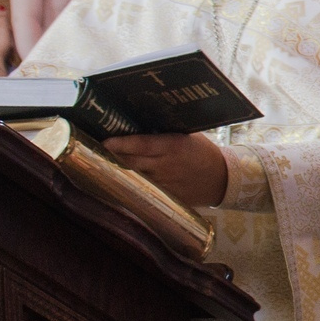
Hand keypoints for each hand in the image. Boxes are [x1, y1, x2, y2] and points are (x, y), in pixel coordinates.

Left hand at [102, 132, 229, 207]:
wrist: (222, 179)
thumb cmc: (204, 153)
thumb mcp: (188, 137)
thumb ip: (165, 135)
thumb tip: (139, 126)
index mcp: (173, 146)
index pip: (141, 144)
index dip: (121, 143)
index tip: (104, 141)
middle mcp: (166, 165)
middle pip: (131, 161)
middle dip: (113, 156)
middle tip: (96, 150)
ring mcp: (164, 182)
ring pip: (134, 175)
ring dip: (120, 169)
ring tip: (105, 163)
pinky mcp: (164, 195)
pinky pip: (143, 187)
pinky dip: (132, 182)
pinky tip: (123, 179)